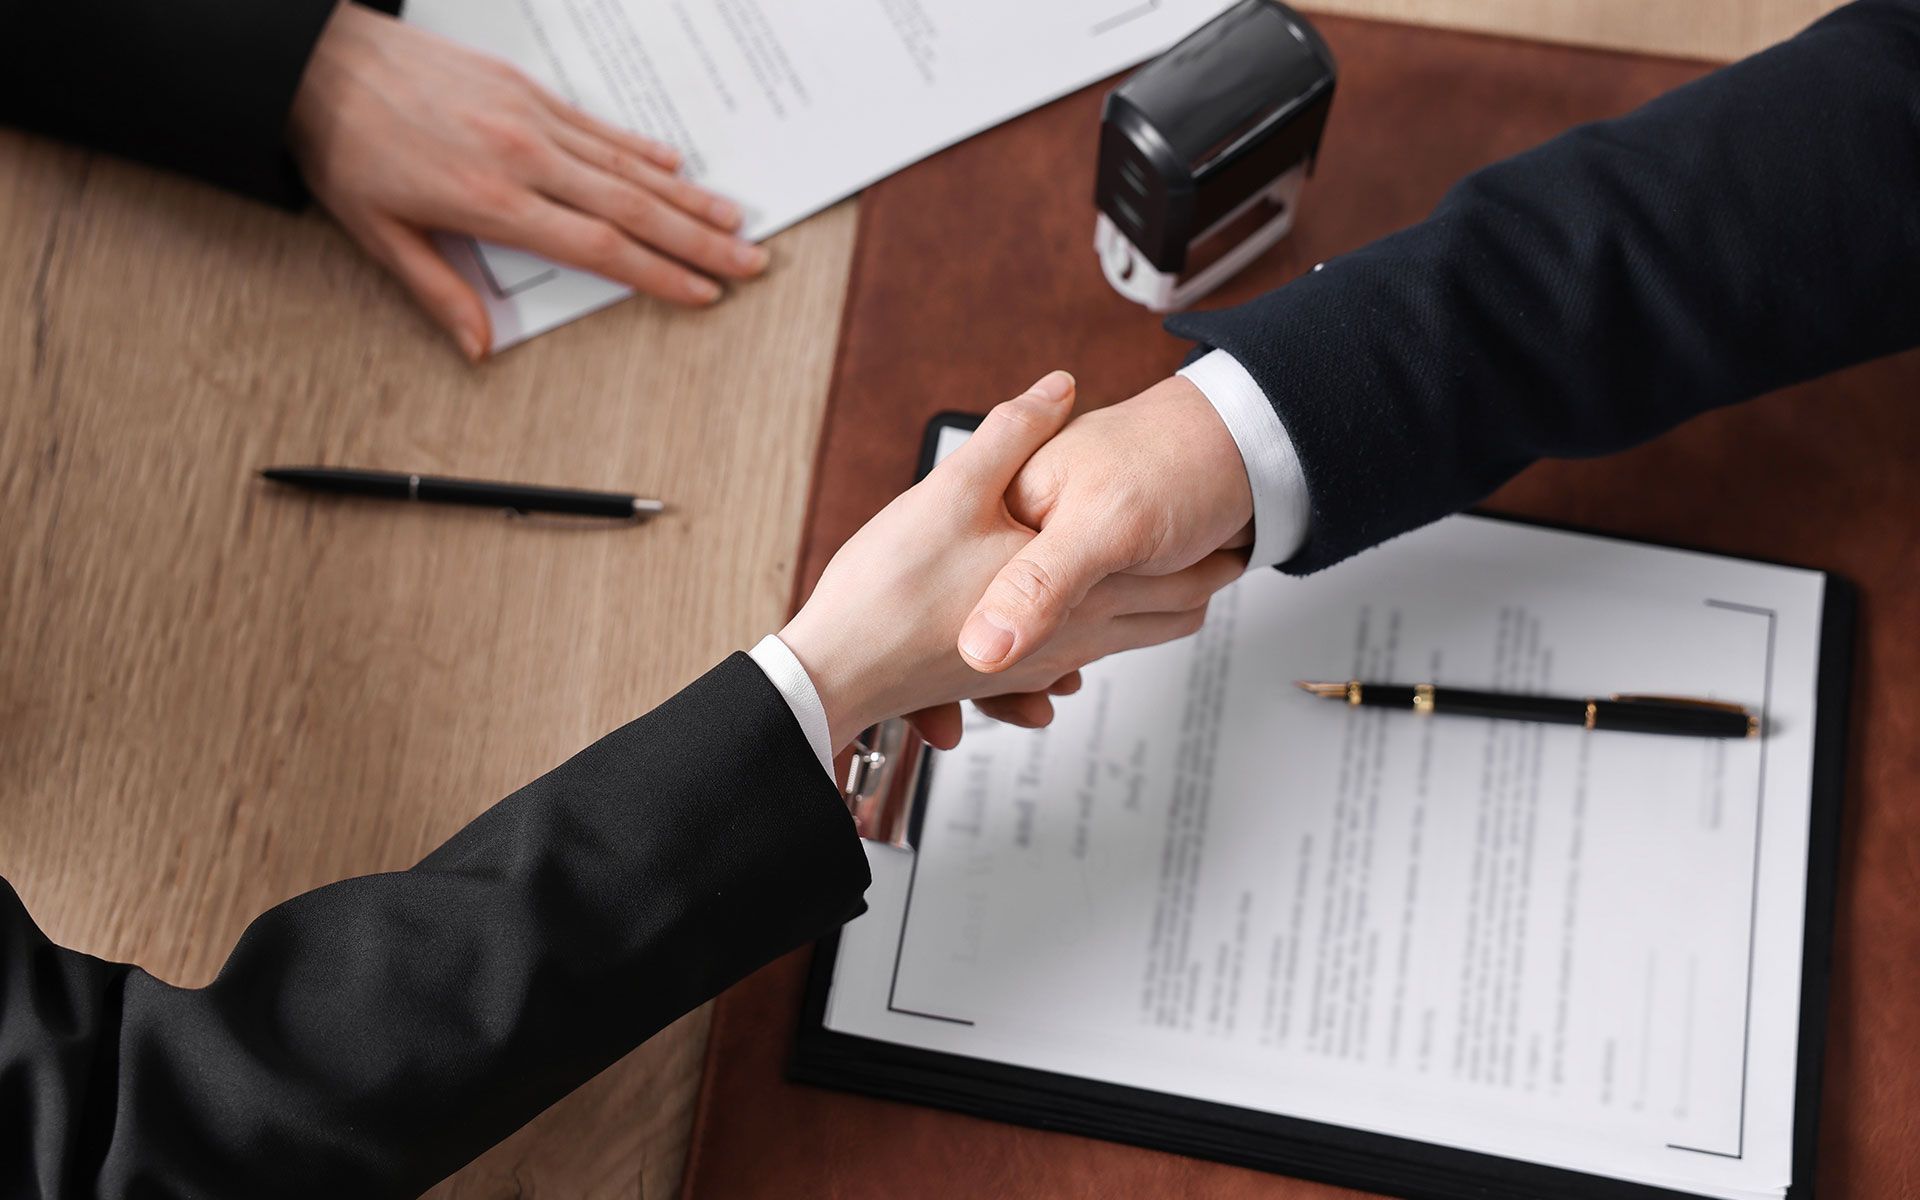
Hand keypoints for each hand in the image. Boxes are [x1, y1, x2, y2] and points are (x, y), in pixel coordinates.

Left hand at [288, 2, 766, 359]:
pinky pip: (597, 125)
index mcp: (491, 202)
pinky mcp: (525, 86)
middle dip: (698, 241)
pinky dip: (641, 148)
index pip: (599, 247)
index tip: (701, 294)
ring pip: (627, 166)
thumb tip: (478, 347)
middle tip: (750, 263)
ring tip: (733, 220)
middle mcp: (523, 157)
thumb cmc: (343, 147)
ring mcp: (529, 117)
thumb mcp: (378, 234)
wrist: (316, 59)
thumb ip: (438, 291)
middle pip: (632, 209)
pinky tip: (675, 166)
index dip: (658, 275)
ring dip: (686, 197)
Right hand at [779, 372, 1242, 752]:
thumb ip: (1011, 436)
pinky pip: (1073, 661)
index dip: (1207, 547)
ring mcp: (1035, 661)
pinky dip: (1097, 642)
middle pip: (1160, 613)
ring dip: (1158, 615)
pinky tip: (1091, 633)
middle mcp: (1064, 631)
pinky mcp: (1001, 676)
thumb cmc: (892, 590)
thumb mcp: (955, 493)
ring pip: (1122, 642)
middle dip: (1197, 584)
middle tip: (1232, 554)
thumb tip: (1055, 388)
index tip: (1240, 527)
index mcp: (1066, 584)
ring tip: (1190, 590)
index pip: (1170, 574)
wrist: (834, 673)